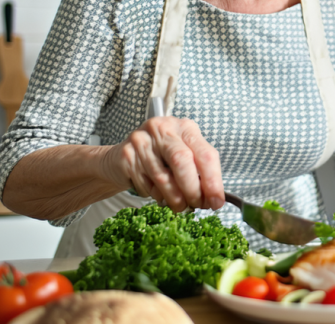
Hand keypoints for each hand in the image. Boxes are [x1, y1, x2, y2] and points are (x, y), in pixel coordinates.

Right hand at [103, 116, 224, 212]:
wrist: (117, 159)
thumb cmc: (158, 158)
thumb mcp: (182, 156)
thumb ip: (198, 172)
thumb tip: (212, 198)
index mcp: (185, 128)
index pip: (206, 153)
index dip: (213, 181)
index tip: (217, 201)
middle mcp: (163, 129)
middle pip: (183, 161)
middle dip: (193, 189)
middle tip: (197, 205)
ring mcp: (142, 140)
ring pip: (163, 177)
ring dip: (174, 198)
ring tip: (179, 206)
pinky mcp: (126, 155)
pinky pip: (145, 184)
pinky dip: (155, 195)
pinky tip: (157, 194)